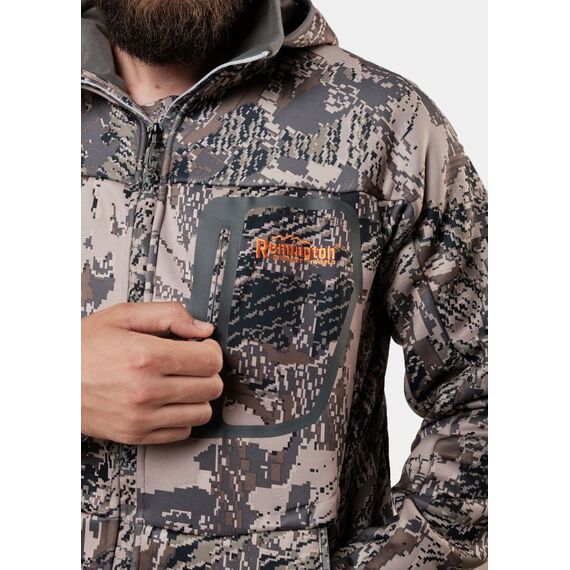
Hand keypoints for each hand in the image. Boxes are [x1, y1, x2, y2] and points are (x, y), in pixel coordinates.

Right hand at [82, 302, 222, 443]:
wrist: (47, 381)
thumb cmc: (82, 347)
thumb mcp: (122, 316)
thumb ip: (168, 315)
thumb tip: (203, 328)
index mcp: (146, 355)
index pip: (209, 360)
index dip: (211, 350)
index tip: (202, 346)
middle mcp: (146, 389)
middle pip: (211, 387)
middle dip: (208, 372)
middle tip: (193, 363)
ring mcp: (141, 416)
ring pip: (202, 413)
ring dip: (199, 396)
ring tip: (182, 383)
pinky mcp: (136, 434)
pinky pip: (182, 432)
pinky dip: (183, 417)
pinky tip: (169, 401)